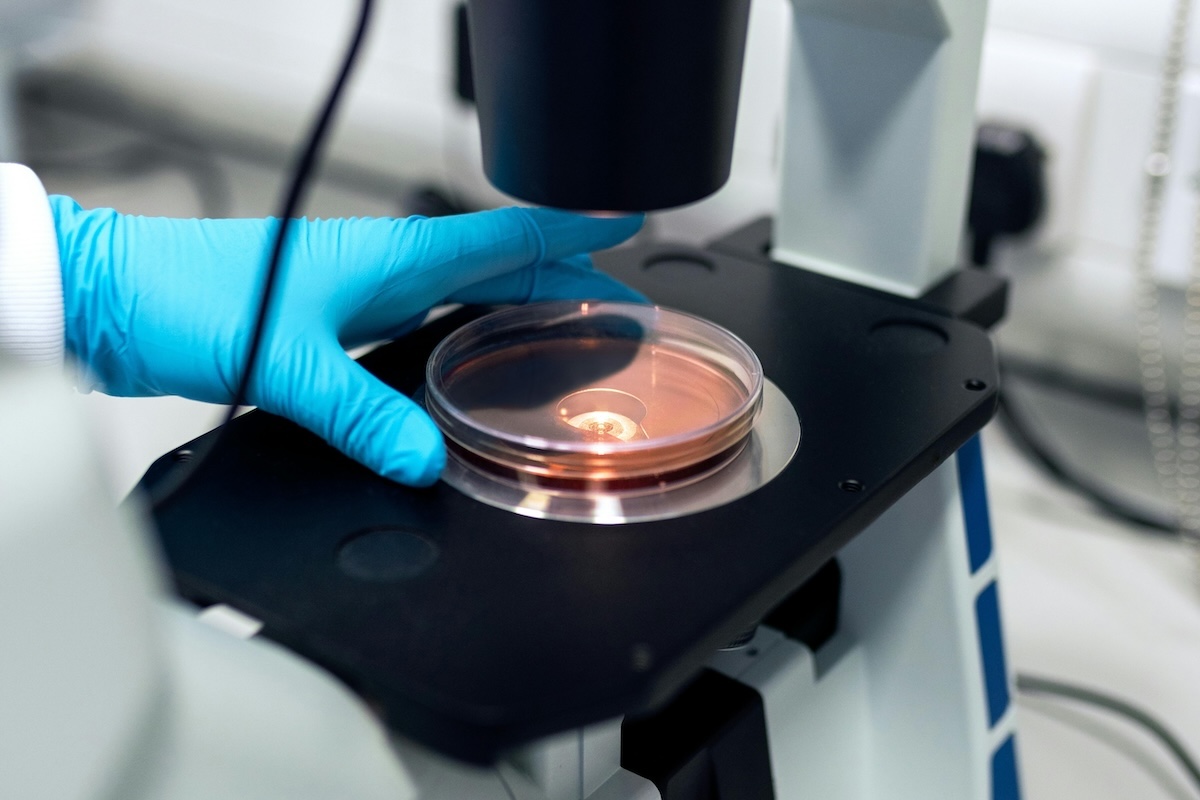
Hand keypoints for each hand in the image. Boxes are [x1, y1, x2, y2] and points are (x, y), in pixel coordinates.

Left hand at [50, 199, 644, 485]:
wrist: (112, 302)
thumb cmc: (182, 296)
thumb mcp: (283, 359)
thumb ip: (357, 414)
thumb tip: (424, 462)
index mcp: (389, 257)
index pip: (501, 235)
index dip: (569, 230)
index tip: (623, 223)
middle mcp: (384, 270)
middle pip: (499, 266)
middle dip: (565, 278)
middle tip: (620, 302)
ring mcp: (362, 295)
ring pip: (466, 295)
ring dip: (521, 307)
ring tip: (569, 331)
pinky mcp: (338, 325)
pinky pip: (427, 325)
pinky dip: (468, 338)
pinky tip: (475, 366)